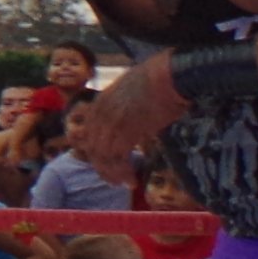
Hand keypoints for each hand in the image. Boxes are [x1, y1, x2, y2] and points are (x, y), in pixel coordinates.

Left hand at [71, 61, 179, 181]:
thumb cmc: (159, 80)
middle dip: (102, 167)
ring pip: (102, 156)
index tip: (106, 164)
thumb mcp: (131, 94)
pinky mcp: (126, 130)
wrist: (169, 75)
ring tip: (126, 183)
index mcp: (100, 103)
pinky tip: (132, 179)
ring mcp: (111, 122)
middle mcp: (100, 114)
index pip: (88, 134)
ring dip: (113, 173)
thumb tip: (134, 125)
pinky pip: (116, 158)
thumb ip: (125, 110)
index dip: (96, 152)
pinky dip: (122, 172)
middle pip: (92, 148)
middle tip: (115, 180)